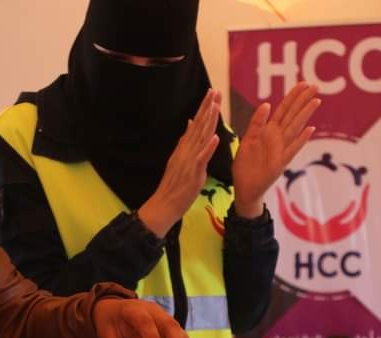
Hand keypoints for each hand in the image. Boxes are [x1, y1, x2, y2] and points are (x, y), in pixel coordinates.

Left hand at [95, 298, 191, 337]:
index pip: (146, 322)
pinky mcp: (170, 326)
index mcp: (135, 310)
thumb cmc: (112, 321)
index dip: (153, 337)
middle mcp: (154, 312)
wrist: (115, 309)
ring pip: (180, 332)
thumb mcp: (107, 334)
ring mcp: (165, 317)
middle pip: (171, 326)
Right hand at [137, 89, 221, 236]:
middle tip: (214, 91)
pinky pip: (202, 158)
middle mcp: (186, 149)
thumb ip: (186, 141)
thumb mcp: (180, 158)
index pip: (196, 123)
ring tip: (215, 106)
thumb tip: (190, 123)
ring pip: (201, 137)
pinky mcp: (193, 171)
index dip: (204, 108)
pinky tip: (215, 137)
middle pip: (199, 125)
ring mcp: (189, 159)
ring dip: (208, 121)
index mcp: (184, 147)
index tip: (211, 93)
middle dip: (207, 108)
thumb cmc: (174, 184)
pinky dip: (209, 147)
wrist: (164, 203)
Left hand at [232, 81, 320, 217]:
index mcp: (268, 131)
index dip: (292, 97)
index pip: (283, 110)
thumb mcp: (247, 140)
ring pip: (295, 128)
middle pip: (292, 115)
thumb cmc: (245, 166)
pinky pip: (292, 149)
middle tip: (315, 86)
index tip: (303, 84)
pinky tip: (310, 129)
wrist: (244, 188)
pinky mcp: (280, 162)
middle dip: (303, 100)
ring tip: (316, 101)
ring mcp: (280, 149)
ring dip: (305, 114)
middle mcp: (277, 138)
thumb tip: (267, 104)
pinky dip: (301, 139)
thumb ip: (256, 123)